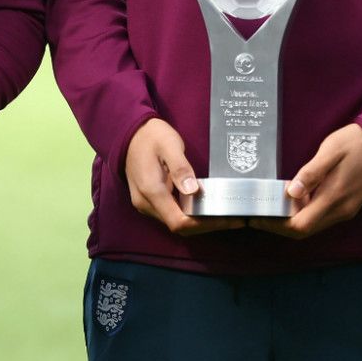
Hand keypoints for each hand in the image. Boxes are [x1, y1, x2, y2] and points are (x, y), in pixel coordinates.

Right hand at [122, 118, 243, 235]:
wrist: (130, 133)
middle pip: (179, 226)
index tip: (227, 219)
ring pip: (175, 222)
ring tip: (222, 214)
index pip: (179, 222)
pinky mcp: (149, 201)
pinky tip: (204, 206)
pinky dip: (189, 215)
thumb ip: (180, 168)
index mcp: (151, 191)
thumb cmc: (151, 136)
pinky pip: (171, 214)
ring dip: (198, 222)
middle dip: (206, 225)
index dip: (204, 225)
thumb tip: (193, 190)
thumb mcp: (169, 145)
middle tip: (232, 218)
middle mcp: (146, 203)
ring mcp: (146, 204)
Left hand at [251, 123, 361, 238]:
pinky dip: (305, 214)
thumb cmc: (356, 143)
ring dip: (292, 221)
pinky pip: (322, 217)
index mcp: (333, 198)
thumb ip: (311, 172)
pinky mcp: (348, 205)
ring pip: (313, 225)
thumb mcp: (330, 151)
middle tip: (259, 213)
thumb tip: (291, 192)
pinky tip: (293, 200)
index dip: (276, 225)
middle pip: (305, 230)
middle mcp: (340, 211)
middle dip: (280, 226)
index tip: (257, 217)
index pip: (300, 225)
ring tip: (271, 206)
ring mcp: (346, 210)